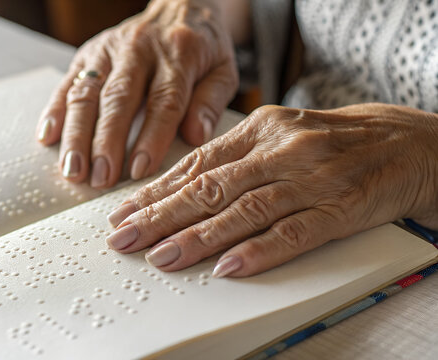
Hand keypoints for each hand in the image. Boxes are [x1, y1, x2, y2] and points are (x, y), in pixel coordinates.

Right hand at [36, 0, 237, 187]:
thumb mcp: (223, 70)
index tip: (139, 169)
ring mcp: (110, 50)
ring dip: (76, 133)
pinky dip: (56, 110)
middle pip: (118, 98)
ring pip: (87, 92)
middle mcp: (140, 50)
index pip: (164, 101)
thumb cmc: (202, 47)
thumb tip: (196, 136)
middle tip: (99, 178)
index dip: (151, 137)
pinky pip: (68, 81)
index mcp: (179, 55)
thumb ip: (211, 102)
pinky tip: (47, 137)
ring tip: (72, 170)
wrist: (178, 6)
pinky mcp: (88, 52)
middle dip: (106, 142)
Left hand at [105, 103, 437, 276]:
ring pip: (244, 211)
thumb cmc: (329, 142)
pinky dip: (258, 251)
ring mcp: (310, 180)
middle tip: (125, 237)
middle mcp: (280, 152)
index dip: (157, 190)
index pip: (198, 164)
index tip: (125, 211)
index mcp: (260, 130)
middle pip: (211, 187)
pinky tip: (227, 267)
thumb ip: (235, 158)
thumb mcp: (278, 135)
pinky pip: (293, 232)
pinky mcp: (339, 209)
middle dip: (161, 215)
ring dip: (198, 236)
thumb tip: (183, 186)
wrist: (401, 143)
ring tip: (161, 256)